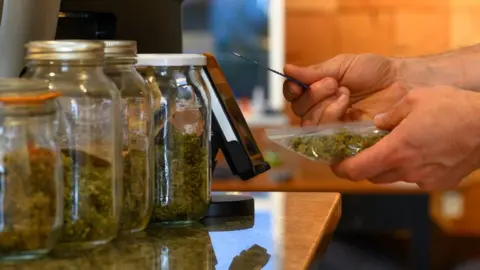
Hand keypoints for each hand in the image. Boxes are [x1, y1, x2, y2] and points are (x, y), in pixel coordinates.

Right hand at [283, 54, 410, 125]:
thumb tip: (287, 70)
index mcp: (317, 92)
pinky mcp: (342, 140)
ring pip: (309, 124)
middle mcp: (320, 110)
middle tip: (333, 83)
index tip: (299, 84)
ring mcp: (332, 126)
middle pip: (299, 111)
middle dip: (313, 95)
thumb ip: (314, 71)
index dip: (292, 90)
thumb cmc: (373, 72)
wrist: (400, 82)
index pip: (293, 96)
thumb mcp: (342, 65)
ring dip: (324, 107)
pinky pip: (324, 135)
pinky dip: (332, 118)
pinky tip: (346, 107)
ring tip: (345, 94)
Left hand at [331, 86, 479, 189]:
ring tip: (393, 147)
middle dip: (363, 165)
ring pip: (393, 178)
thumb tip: (378, 123)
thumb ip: (390, 114)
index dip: (340, 168)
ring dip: (386, 166)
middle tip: (362, 151)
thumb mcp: (416, 99)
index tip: (336, 162)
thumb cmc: (454, 108)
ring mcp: (424, 179)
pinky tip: (419, 151)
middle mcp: (407, 170)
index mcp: (395, 150)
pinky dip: (409, 168)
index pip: (355, 170)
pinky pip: (415, 178)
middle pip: (372, 176)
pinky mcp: (440, 182)